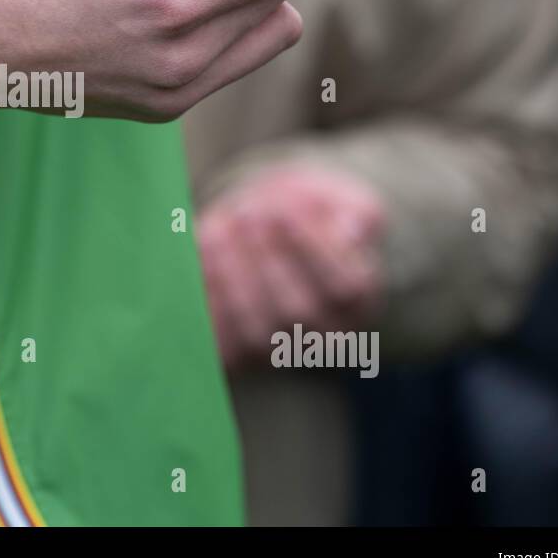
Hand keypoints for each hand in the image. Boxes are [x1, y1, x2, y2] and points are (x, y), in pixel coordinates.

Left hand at [197, 165, 387, 368]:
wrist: (267, 235)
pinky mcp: (235, 356)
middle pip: (299, 311)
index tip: (285, 211)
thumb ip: (356, 212)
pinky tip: (196, 259)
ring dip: (231, 278)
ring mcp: (280, 352)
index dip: (315, 249)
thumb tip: (350, 233)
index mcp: (360, 301)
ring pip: (256, 331)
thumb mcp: (344, 201)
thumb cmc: (310, 215)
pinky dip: (203, 302)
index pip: (348, 287)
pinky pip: (218, 343)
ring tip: (218, 230)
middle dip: (267, 259)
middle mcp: (324, 337)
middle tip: (247, 214)